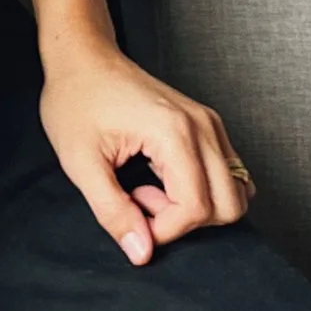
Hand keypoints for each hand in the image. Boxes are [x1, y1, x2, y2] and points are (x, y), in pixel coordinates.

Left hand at [37, 33, 252, 265]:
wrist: (83, 58)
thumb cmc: (76, 100)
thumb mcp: (80, 162)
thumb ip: (112, 211)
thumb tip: (141, 252)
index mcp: (174, 132)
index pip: (196, 208)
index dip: (163, 229)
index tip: (130, 212)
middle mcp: (203, 126)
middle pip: (229, 205)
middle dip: (185, 220)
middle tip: (141, 199)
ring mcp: (210, 124)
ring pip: (235, 191)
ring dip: (195, 205)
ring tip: (150, 187)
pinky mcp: (207, 125)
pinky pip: (226, 174)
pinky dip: (202, 189)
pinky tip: (163, 178)